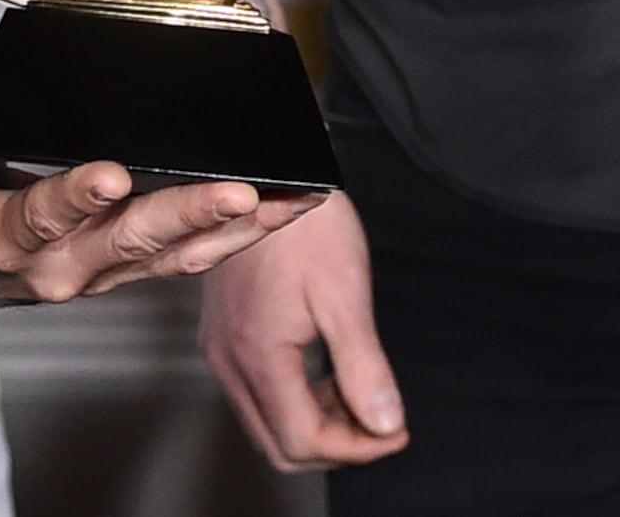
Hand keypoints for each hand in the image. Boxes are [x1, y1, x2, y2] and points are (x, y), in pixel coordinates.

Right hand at [0, 112, 309, 303]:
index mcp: (0, 241)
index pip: (40, 220)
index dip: (72, 202)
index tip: (107, 176)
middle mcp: (59, 264)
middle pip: (126, 242)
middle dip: (183, 215)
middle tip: (233, 191)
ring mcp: (100, 268)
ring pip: (173, 254)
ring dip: (230, 228)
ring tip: (284, 199)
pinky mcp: (128, 265)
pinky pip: (189, 256)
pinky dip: (238, 234)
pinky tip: (283, 207)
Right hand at [200, 185, 408, 470]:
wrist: (272, 172)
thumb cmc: (308, 224)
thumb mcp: (346, 295)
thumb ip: (363, 367)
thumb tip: (385, 424)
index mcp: (257, 356)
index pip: (302, 440)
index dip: (356, 448)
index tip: (397, 431)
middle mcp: (230, 361)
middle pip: (280, 445)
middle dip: (338, 446)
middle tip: (384, 425)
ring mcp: (222, 348)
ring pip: (268, 424)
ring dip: (319, 426)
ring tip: (365, 399)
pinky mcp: (225, 335)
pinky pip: (259, 394)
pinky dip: (299, 401)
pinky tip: (333, 378)